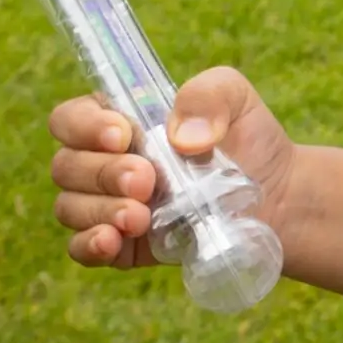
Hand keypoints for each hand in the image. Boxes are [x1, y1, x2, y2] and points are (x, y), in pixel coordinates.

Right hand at [48, 66, 297, 270]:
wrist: (276, 197)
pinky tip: (113, 241)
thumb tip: (179, 136)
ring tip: (143, 215)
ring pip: (70, 207)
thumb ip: (208, 94)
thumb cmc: (248, 139)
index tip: (123, 135)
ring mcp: (110, 205)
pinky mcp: (122, 245)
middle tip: (147, 179)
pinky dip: (90, 245)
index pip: (70, 119)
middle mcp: (105, 162)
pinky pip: (81, 248)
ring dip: (101, 210)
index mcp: (119, 120)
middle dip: (103, 173)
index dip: (85, 126)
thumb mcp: (237, 99)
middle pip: (66, 166)